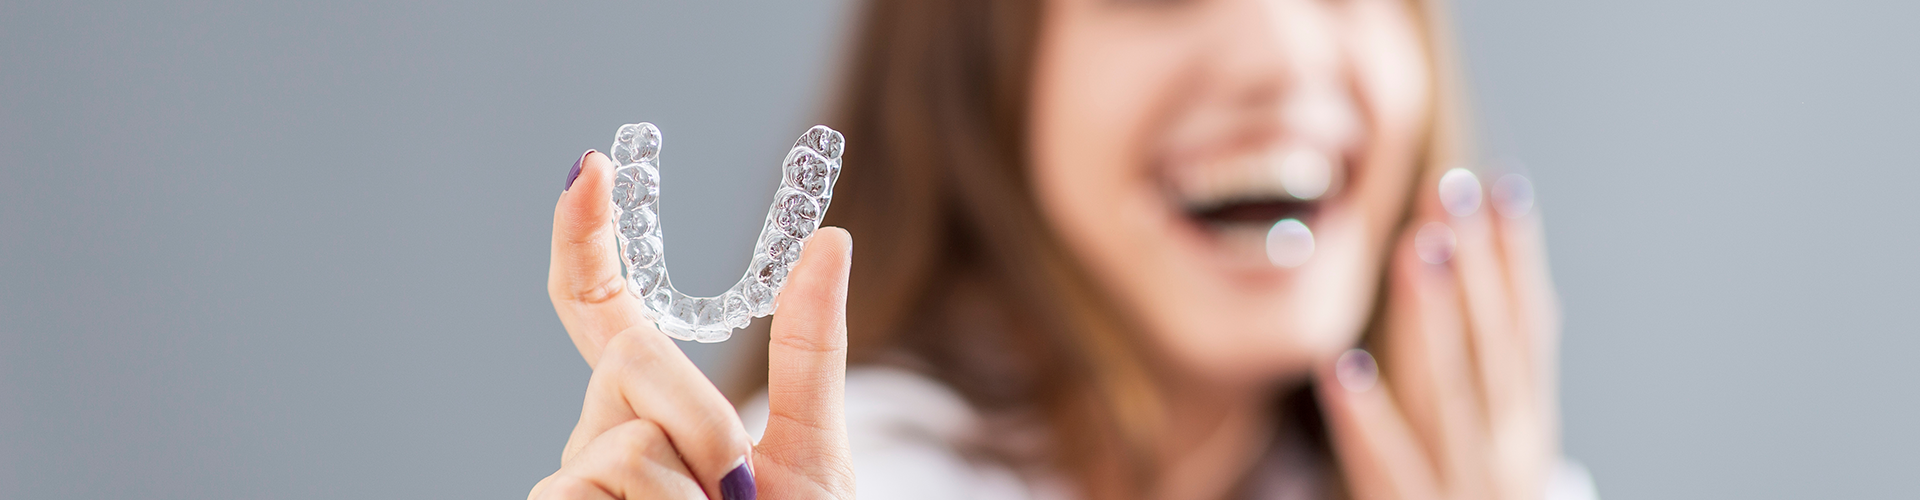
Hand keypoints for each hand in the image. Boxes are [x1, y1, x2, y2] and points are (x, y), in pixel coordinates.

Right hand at [530, 151, 855, 499]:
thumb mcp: (813, 444)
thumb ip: (810, 352)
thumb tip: (831, 240)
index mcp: (653, 406)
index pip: (603, 305)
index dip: (588, 237)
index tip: (595, 167)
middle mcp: (600, 431)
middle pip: (631, 356)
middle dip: (704, 422)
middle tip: (737, 490)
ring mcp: (573, 473)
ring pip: (635, 432)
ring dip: (699, 480)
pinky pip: (617, 472)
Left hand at [1317, 170, 1559, 499]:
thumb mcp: (1484, 448)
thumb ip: (1488, 377)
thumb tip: (1495, 273)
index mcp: (1526, 433)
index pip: (1530, 333)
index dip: (1521, 260)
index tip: (1505, 184)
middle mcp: (1509, 460)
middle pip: (1495, 351)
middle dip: (1477, 266)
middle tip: (1451, 190)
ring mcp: (1465, 493)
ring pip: (1452, 396)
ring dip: (1435, 320)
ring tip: (1415, 247)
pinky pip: (1388, 467)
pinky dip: (1367, 420)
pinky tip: (1340, 367)